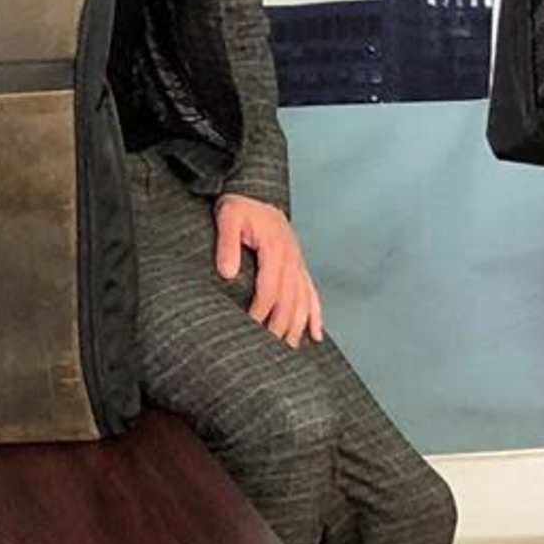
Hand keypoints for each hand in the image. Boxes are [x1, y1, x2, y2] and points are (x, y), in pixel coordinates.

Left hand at [213, 195, 324, 346]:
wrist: (255, 192)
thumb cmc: (239, 206)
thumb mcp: (228, 216)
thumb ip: (227, 243)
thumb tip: (227, 273)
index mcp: (276, 247)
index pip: (269, 289)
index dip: (260, 311)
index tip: (250, 329)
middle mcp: (292, 258)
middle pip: (289, 300)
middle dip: (280, 327)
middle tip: (268, 351)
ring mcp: (298, 263)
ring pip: (303, 301)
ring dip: (298, 327)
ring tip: (289, 350)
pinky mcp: (299, 267)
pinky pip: (312, 294)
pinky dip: (315, 316)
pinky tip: (316, 336)